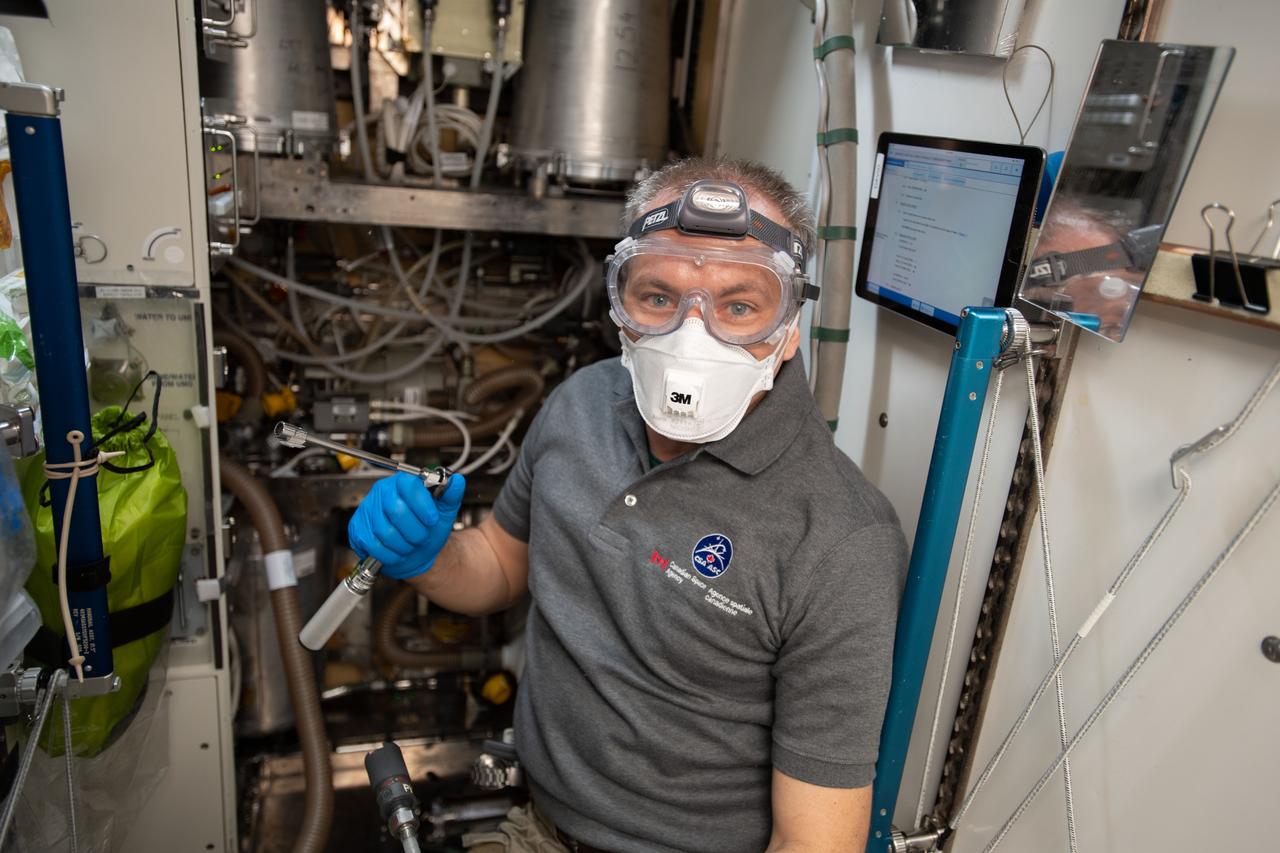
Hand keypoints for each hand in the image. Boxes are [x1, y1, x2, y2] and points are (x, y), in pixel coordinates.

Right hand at [347, 472, 465, 579]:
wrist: (417, 553)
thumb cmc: (429, 529)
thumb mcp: (444, 511)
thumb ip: (451, 495)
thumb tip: (457, 480)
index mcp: (402, 483)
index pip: (409, 485)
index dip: (422, 505)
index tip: (432, 520)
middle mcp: (382, 492)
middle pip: (397, 511)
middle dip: (415, 531)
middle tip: (421, 537)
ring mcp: (367, 510)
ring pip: (385, 531)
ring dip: (404, 545)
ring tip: (410, 544)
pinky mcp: (357, 529)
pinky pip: (373, 544)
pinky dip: (390, 554)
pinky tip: (397, 551)